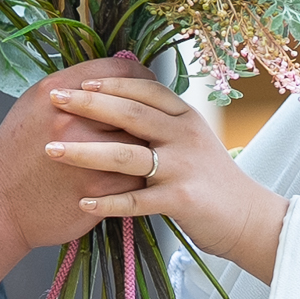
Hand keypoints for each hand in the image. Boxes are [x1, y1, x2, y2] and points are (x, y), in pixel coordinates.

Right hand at [0, 55, 144, 298]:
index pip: (117, 71)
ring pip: (143, 140)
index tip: (145, 82)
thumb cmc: (16, 155)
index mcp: (56, 93)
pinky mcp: (102, 188)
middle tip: (156, 115)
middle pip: (135, 104)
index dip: (139, 75)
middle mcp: (73, 119)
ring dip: (151, 144)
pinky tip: (139, 173)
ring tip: (152, 144)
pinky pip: (140, 174)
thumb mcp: (34, 107)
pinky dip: (142, 174)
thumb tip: (114, 74)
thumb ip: (73, 89)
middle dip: (150, 110)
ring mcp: (89, 155)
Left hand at [46, 76, 291, 285]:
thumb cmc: (209, 178)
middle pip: (132, 113)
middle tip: (54, 99)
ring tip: (52, 150)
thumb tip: (118, 99)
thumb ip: (160, 120)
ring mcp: (184, 167)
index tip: (77, 81)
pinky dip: (107, 202)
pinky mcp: (181, 200)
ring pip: (128, 155)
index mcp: (186, 117)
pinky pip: (136, 201)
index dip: (111, 82)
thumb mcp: (191, 139)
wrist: (247, 217)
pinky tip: (82, 201)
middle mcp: (186, 136)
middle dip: (89, 104)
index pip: (146, 89)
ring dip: (86, 152)